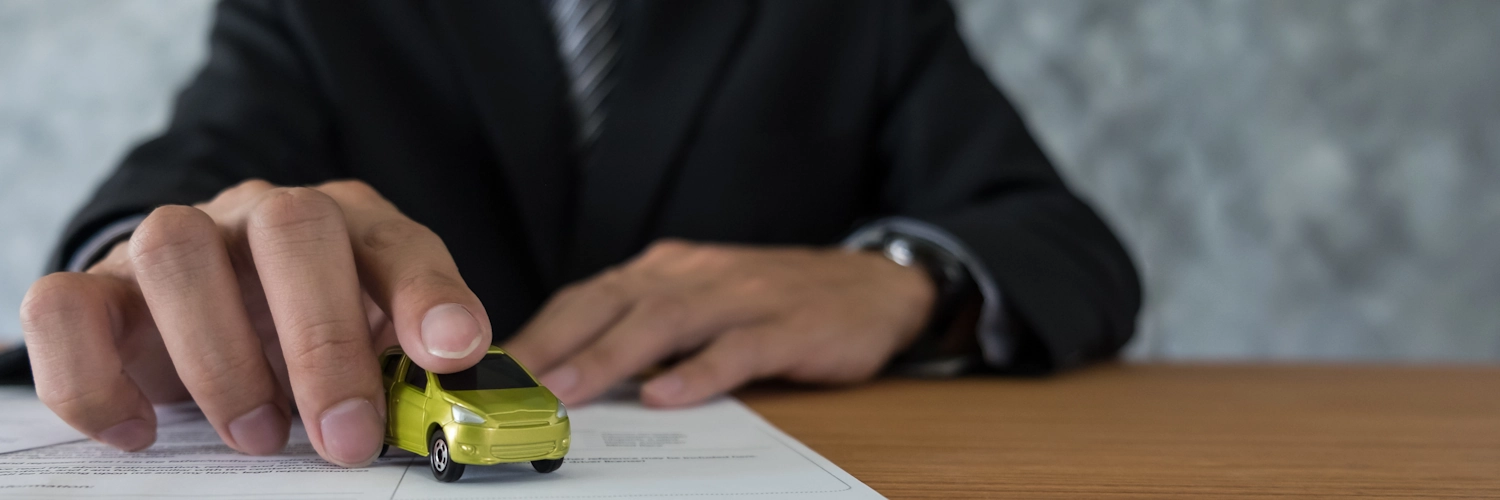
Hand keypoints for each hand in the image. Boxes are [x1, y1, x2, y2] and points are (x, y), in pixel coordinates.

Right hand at [19, 180, 491, 465]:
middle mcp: (260, 218)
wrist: (210, 306)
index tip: (454, 352)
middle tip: (345, 436)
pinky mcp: (97, 288)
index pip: (397, 241)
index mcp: (349, 225)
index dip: (430, 293)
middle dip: (323, 341)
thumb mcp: (373, 344)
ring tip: (259, 435)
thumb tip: (456, 405)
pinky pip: (65, 306)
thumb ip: (410, 367)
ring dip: (220, 356)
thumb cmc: (308, 330)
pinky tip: (141, 431)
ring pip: (176, 250)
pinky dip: (94, 377)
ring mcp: (175, 244)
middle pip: (291, 230)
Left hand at [503, 240, 935, 406]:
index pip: (588, 296)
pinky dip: (699, 371)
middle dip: (556, 344)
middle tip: (510, 385)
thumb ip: (644, 329)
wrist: (873, 285)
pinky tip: (668, 396)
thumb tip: (570, 373)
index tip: (494, 371)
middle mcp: (695, 274)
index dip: (539, 332)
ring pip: (664, 322)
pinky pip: (737, 348)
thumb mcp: (702, 302)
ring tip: (568, 391)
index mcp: (667, 269)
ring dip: (611, 357)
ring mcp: (743, 298)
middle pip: (612, 303)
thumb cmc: (775, 301)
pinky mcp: (788, 326)